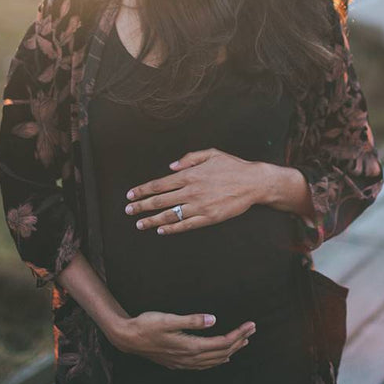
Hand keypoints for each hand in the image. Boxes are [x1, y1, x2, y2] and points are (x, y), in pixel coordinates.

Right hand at [112, 312, 255, 369]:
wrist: (127, 338)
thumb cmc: (146, 325)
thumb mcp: (169, 319)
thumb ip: (192, 320)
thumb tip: (213, 319)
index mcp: (190, 346)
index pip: (221, 343)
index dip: (238, 334)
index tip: (250, 325)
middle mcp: (189, 357)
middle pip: (221, 353)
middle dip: (238, 341)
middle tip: (252, 330)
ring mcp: (183, 362)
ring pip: (213, 361)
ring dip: (230, 351)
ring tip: (242, 342)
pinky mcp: (178, 362)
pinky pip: (203, 365)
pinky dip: (216, 361)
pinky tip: (220, 358)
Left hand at [124, 148, 264, 234]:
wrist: (254, 182)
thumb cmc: (233, 166)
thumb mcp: (211, 153)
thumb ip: (189, 158)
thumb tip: (171, 166)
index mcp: (190, 174)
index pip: (159, 184)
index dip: (143, 190)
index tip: (131, 195)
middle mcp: (191, 191)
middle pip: (160, 200)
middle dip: (141, 206)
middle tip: (129, 211)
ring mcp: (199, 206)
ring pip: (170, 215)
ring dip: (152, 220)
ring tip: (140, 224)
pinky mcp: (209, 217)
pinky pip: (185, 225)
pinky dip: (172, 228)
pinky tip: (162, 230)